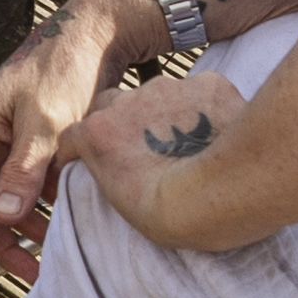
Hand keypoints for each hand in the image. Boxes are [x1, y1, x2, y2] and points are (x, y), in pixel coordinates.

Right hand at [0, 0, 139, 275]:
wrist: (97, 34)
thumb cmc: (66, 64)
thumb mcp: (47, 122)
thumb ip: (23, 170)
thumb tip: (3, 216)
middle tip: (27, 269)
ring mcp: (9, 138)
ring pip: (5, 196)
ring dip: (24, 224)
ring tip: (49, 248)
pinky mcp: (33, 140)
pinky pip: (28, 182)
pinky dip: (42, 203)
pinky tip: (62, 216)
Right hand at [67, 61, 266, 254]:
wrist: (223, 192)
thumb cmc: (174, 212)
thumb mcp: (123, 201)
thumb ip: (116, 172)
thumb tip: (127, 170)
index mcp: (99, 134)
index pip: (75, 133)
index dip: (83, 146)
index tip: (90, 158)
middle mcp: (128, 101)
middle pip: (112, 102)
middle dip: (123, 120)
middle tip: (145, 147)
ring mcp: (169, 89)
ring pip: (161, 95)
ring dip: (168, 114)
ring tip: (191, 142)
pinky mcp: (207, 84)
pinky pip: (203, 91)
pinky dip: (206, 107)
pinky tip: (220, 129)